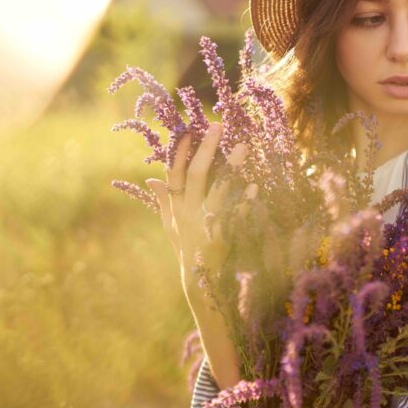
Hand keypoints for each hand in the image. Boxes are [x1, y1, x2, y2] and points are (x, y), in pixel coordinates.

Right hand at [146, 123, 258, 275]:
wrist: (199, 281)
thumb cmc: (186, 248)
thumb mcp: (171, 226)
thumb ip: (164, 201)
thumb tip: (151, 179)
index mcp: (176, 207)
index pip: (174, 175)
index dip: (178, 153)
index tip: (187, 131)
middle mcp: (189, 212)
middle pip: (195, 175)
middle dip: (206, 149)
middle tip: (218, 126)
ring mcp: (206, 223)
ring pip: (218, 190)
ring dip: (231, 168)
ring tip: (243, 146)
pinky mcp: (224, 234)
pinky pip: (237, 213)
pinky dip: (246, 200)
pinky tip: (256, 186)